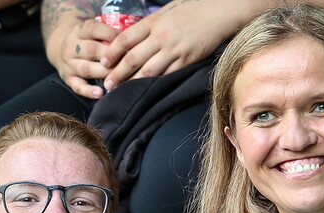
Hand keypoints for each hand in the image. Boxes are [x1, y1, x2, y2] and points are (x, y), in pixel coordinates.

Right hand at [55, 18, 120, 98]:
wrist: (59, 48)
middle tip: (127, 61)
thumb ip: (107, 34)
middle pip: (91, 50)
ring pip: (86, 69)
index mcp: (80, 30)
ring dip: (104, 73)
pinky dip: (89, 91)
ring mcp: (69, 64)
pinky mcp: (68, 79)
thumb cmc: (86, 40)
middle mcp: (71, 46)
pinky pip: (78, 86)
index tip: (128, 41)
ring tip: (118, 77)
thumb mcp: (92, 30)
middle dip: (110, 56)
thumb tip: (132, 39)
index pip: (94, 29)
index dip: (111, 35)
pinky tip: (100, 93)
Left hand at [100, 1, 232, 90]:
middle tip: (107, 84)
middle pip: (133, 58)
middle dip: (118, 73)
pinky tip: (146, 92)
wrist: (220, 11)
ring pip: (148, 71)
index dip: (112, 52)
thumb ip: (151, 24)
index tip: (103, 62)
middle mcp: (161, 36)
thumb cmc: (194, 8)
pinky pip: (167, 75)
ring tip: (121, 91)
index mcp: (154, 22)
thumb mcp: (167, 11)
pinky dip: (154, 84)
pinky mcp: (187, 60)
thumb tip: (134, 37)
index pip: (126, 39)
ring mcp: (174, 49)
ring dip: (132, 83)